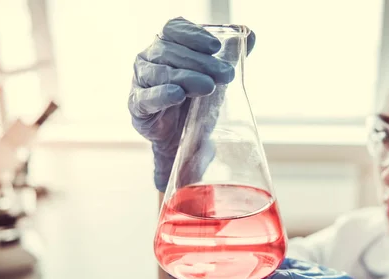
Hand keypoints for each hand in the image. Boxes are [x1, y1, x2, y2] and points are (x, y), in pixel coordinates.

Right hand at [128, 17, 255, 191]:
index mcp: (165, 45)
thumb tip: (251, 35)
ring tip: (208, 86)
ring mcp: (140, 82)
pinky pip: (146, 98)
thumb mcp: (215, 77)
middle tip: (226, 75)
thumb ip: (230, 55)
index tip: (215, 47)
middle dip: (201, 62)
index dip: (193, 34)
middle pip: (170, 51)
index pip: (174, 29)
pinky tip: (177, 94)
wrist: (184, 138)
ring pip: (160, 73)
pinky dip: (162, 95)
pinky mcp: (137, 106)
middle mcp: (148, 58)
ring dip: (186, 77)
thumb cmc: (197, 101)